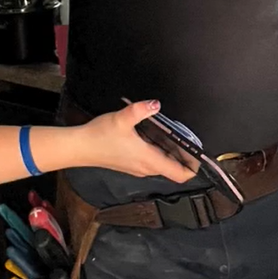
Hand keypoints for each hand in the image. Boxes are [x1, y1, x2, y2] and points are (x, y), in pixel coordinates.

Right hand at [75, 100, 195, 182]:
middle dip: (184, 155)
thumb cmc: (99, 136)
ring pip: (163, 164)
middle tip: (186, 137)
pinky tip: (153, 135)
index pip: (181, 174)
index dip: (194, 166)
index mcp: (149, 160)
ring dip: (171, 152)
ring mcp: (138, 168)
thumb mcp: (122, 119)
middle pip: (174, 168)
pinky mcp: (131, 164)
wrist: (79, 147)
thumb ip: (141, 110)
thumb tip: (156, 104)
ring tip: (172, 134)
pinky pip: (152, 161)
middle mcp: (146, 168)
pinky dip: (159, 151)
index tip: (198, 153)